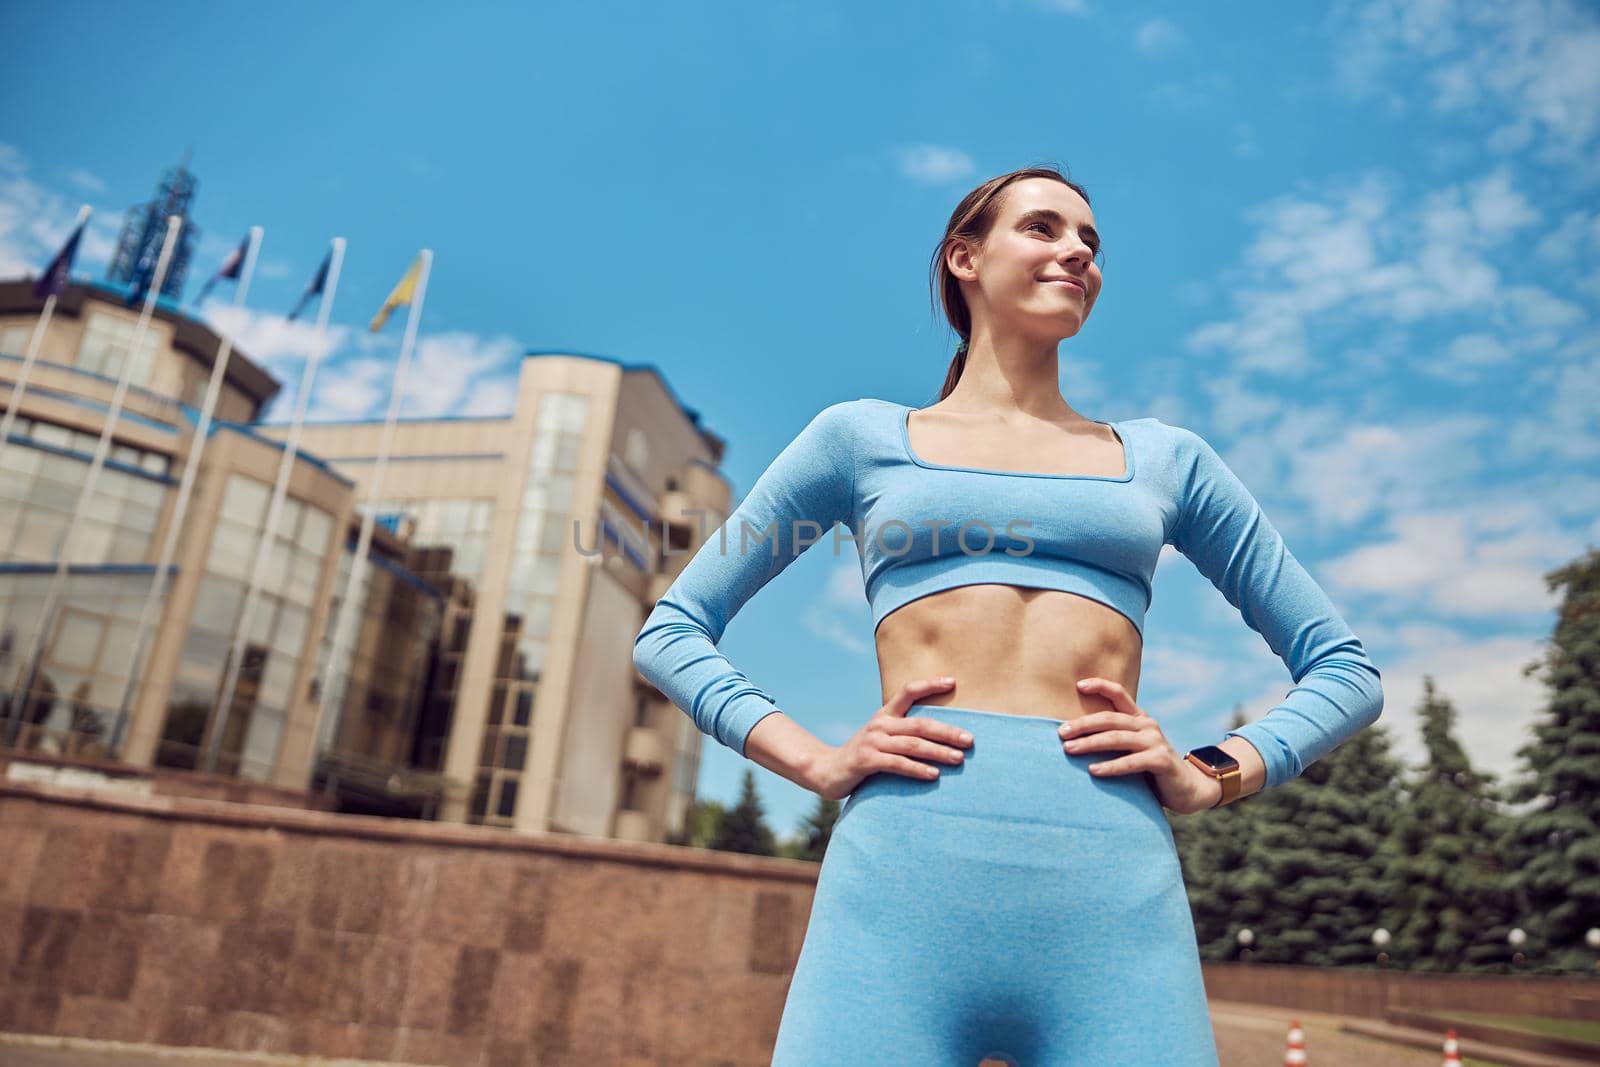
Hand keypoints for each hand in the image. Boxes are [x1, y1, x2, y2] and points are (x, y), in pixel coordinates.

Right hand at [808, 677, 973, 800]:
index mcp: (885, 714)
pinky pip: (897, 764)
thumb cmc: (864, 755)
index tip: (953, 682)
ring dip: (938, 752)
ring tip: (959, 759)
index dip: (930, 684)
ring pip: (912, 745)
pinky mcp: (866, 760)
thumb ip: (904, 733)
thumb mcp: (881, 737)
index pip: (908, 691)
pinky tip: (933, 775)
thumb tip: (941, 736)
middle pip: (920, 724)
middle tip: (970, 740)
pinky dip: (917, 769)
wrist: (827, 770)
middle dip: (947, 732)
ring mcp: (872, 741)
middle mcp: (880, 724)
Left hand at [1063, 678, 1221, 815]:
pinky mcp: (1161, 761)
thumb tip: (1073, 739)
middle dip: (1083, 724)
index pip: (1119, 694)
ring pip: (1117, 738)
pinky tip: (1093, 771)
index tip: (1078, 685)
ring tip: (1068, 749)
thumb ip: (1114, 739)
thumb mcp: (1133, 749)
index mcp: (1140, 718)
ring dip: (1090, 743)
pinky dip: (1111, 766)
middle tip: (1061, 733)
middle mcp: (1147, 725)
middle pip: (1110, 718)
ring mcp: (1155, 742)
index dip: (1100, 686)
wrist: (1190, 788)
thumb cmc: (1152, 769)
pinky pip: (1131, 762)